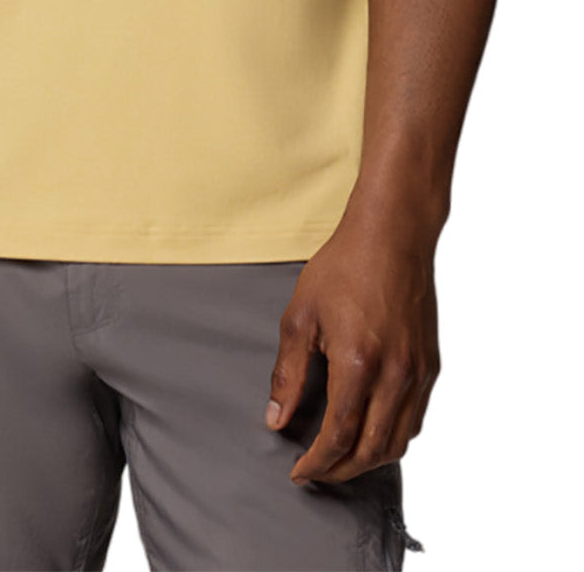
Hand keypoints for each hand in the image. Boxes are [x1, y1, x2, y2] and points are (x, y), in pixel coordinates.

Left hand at [265, 206, 440, 483]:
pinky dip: (392, 438)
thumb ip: (289, 374)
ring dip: (368, 460)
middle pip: (370, 451)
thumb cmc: (344, 267)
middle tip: (316, 471)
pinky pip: (415, 420)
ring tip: (341, 458)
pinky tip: (370, 432)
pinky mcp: (430, 366)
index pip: (338, 437)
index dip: (317, 464)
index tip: (298, 472)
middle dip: (340, 471)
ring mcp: (418, 372)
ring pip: (398, 442)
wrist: (392, 235)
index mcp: (358, 363)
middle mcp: (395, 375)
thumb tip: (277, 420)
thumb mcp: (301, 316)